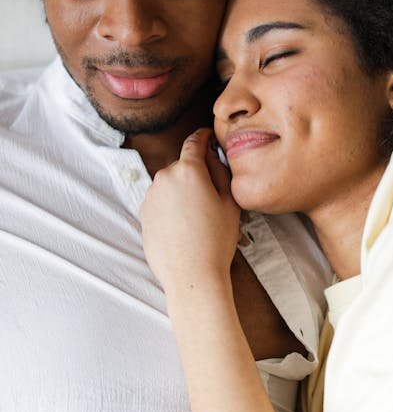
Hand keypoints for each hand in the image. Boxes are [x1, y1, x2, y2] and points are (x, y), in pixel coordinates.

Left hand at [141, 128, 240, 293]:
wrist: (191, 276)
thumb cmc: (216, 241)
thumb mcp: (230, 202)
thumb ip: (220, 171)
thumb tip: (212, 156)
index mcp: (189, 170)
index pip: (194, 142)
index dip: (203, 136)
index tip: (207, 136)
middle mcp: (165, 177)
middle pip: (182, 166)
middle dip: (195, 174)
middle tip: (212, 196)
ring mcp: (150, 195)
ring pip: (170, 185)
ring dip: (182, 192)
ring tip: (198, 218)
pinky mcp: (142, 213)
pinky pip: (160, 202)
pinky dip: (170, 207)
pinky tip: (184, 227)